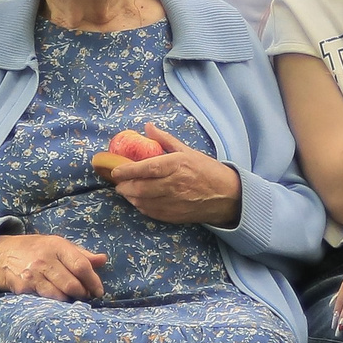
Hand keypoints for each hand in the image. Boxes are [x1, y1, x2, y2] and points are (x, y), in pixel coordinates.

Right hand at [0, 233, 106, 300]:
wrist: (1, 255)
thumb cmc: (35, 249)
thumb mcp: (57, 244)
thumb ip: (81, 254)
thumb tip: (103, 260)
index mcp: (56, 246)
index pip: (81, 265)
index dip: (93, 281)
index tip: (99, 290)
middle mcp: (45, 260)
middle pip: (72, 284)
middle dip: (83, 293)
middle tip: (87, 296)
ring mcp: (33, 275)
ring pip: (60, 295)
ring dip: (71, 300)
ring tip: (73, 298)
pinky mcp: (24, 288)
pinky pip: (46, 300)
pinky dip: (56, 303)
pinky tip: (59, 299)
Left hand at [104, 123, 242, 225]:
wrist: (227, 195)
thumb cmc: (207, 170)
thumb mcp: (187, 151)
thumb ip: (165, 140)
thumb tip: (147, 127)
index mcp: (177, 165)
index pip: (147, 168)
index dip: (128, 170)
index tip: (115, 171)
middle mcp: (174, 185)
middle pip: (141, 188)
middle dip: (124, 186)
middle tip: (118, 183)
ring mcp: (174, 202)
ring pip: (143, 202)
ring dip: (130, 197)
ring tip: (126, 191)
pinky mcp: (175, 215)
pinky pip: (151, 212)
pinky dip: (141, 207)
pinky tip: (138, 201)